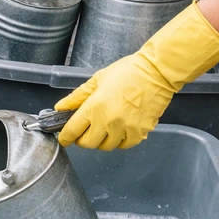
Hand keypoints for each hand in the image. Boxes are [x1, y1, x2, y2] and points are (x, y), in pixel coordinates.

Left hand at [56, 2, 218, 149]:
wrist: (157, 73)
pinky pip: (124, 145)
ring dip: (101, 140)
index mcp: (94, 107)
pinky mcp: (140, 133)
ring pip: (106, 146)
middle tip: (84, 131)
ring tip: (103, 128)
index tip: (64, 138)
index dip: (66, 137)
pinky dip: (119, 141)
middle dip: (82, 139)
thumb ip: (77, 97)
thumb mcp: (97, 80)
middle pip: (88, 143)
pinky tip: (119, 130)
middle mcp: (108, 122)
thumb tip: (60, 107)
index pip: (73, 131)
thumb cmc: (128, 72)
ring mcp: (125, 129)